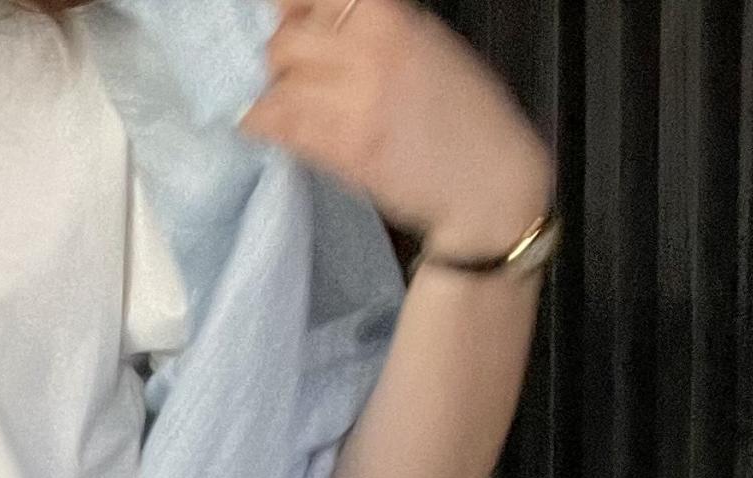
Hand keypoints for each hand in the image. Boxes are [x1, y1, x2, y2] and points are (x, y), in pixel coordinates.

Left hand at [239, 0, 554, 258]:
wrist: (488, 184)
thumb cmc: (465, 117)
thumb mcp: (427, 44)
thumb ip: (375, 27)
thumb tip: (322, 20)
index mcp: (394, 18)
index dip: (291, 8)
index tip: (288, 19)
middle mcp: (373, 53)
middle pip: (285, 41)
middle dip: (278, 57)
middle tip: (285, 72)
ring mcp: (357, 104)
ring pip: (277, 85)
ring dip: (271, 94)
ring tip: (281, 102)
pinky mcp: (346, 152)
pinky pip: (282, 128)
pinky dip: (264, 124)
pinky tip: (265, 124)